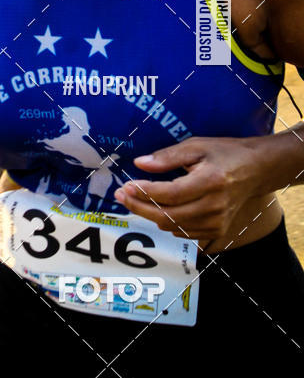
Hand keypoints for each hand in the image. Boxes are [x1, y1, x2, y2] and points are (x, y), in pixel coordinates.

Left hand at [113, 136, 261, 240]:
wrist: (256, 170)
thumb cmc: (224, 153)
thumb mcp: (197, 145)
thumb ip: (168, 156)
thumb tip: (139, 164)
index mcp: (211, 181)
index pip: (171, 194)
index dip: (145, 192)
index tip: (125, 186)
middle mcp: (215, 206)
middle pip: (168, 215)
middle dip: (139, 206)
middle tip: (121, 195)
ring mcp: (217, 222)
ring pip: (173, 226)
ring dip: (149, 215)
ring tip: (133, 200)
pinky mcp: (217, 230)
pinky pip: (183, 232)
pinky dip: (166, 222)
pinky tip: (155, 209)